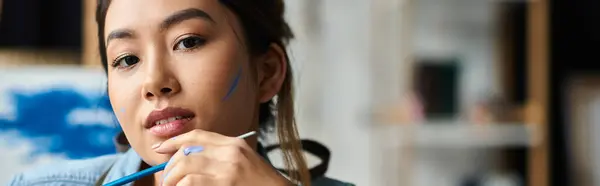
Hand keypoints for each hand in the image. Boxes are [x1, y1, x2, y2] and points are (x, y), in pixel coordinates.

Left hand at [153, 129, 291, 185]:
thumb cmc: (260, 184)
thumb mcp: (244, 163)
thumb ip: (221, 158)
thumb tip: (187, 160)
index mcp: (234, 144)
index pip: (197, 136)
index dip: (174, 141)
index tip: (160, 149)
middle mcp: (230, 153)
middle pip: (187, 152)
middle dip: (169, 167)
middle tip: (165, 180)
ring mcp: (228, 169)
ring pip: (185, 167)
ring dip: (172, 180)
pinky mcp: (225, 184)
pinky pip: (191, 182)